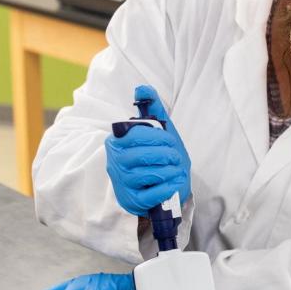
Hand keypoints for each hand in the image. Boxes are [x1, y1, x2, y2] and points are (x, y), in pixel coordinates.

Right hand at [105, 85, 191, 214]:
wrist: (164, 187)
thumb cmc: (159, 157)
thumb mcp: (159, 131)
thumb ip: (152, 108)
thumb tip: (142, 88)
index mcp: (116, 143)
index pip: (137, 135)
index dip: (159, 136)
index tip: (170, 140)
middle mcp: (114, 163)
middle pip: (144, 154)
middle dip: (167, 154)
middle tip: (175, 157)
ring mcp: (122, 184)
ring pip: (150, 173)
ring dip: (170, 170)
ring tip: (176, 169)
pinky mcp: (132, 201)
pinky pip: (153, 193)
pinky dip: (168, 186)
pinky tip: (173, 182)